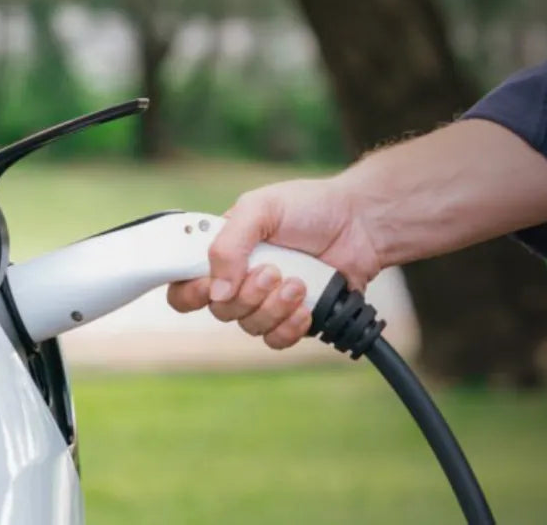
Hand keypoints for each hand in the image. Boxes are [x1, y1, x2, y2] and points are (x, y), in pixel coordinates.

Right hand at [165, 178, 386, 348]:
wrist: (361, 223)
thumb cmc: (311, 207)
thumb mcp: (261, 208)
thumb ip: (229, 243)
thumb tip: (218, 291)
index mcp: (223, 251)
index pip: (184, 284)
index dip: (191, 292)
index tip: (210, 286)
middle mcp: (241, 279)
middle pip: (220, 311)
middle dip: (247, 295)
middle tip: (273, 271)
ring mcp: (267, 301)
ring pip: (250, 326)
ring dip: (273, 308)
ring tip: (297, 283)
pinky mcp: (294, 317)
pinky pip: (276, 339)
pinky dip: (289, 327)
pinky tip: (305, 308)